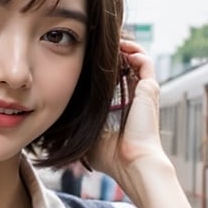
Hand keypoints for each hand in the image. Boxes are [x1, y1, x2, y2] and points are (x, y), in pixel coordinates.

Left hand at [87, 41, 166, 190]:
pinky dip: (134, 51)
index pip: (118, 79)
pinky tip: (120, 49)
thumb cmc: (112, 159)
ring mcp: (146, 93)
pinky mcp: (150, 90)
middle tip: (96, 46)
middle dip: (114, 53)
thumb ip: (79, 127)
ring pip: (138, 59)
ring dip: (124, 47)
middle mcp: (138, 98)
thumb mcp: (89, 138)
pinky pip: (145, 62)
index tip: (89, 61)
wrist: (131, 164)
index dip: (105, 68)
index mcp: (126, 108)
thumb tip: (57, 123)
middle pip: (128, 65)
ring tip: (109, 43)